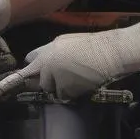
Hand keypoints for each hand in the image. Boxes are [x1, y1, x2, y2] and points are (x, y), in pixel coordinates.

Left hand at [23, 19, 139, 100]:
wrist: (110, 53)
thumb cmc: (94, 45)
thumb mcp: (68, 42)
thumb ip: (52, 52)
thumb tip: (44, 62)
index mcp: (48, 49)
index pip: (30, 59)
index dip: (33, 67)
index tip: (34, 72)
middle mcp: (47, 64)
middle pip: (40, 80)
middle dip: (48, 81)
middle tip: (62, 78)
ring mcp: (55, 77)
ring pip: (52, 90)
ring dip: (61, 88)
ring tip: (76, 80)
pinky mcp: (66, 89)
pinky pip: (64, 96)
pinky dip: (72, 93)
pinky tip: (82, 84)